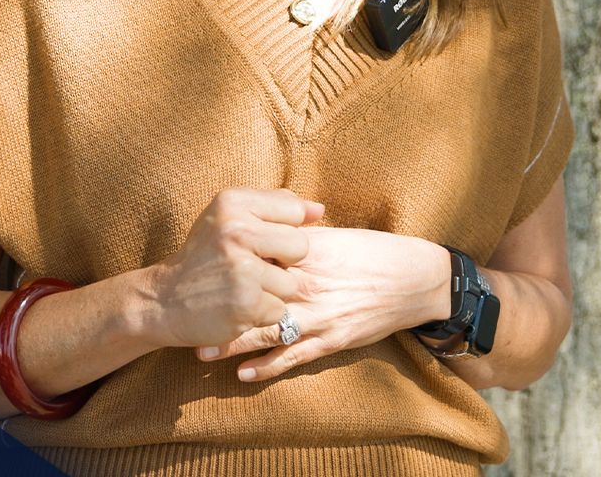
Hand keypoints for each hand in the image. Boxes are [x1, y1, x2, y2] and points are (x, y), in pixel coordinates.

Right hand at [145, 187, 324, 350]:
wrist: (163, 299)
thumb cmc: (204, 255)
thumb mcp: (229, 217)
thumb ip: (274, 206)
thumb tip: (319, 210)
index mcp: (233, 202)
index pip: (293, 211)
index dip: (282, 231)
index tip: (257, 241)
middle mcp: (237, 231)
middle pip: (300, 246)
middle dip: (283, 263)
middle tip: (250, 267)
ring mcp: (242, 269)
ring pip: (291, 283)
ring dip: (271, 292)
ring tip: (241, 288)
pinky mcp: (247, 304)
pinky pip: (280, 310)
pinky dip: (262, 314)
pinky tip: (236, 306)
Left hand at [194, 226, 450, 382]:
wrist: (416, 279)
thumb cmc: (374, 252)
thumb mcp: (333, 236)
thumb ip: (296, 235)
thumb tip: (266, 226)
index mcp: (303, 255)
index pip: (254, 259)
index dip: (224, 266)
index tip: (195, 271)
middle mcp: (305, 285)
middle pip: (250, 297)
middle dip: (217, 309)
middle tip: (184, 319)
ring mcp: (318, 315)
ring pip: (266, 332)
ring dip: (233, 344)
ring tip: (202, 352)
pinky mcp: (332, 339)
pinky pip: (294, 356)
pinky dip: (268, 366)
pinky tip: (244, 374)